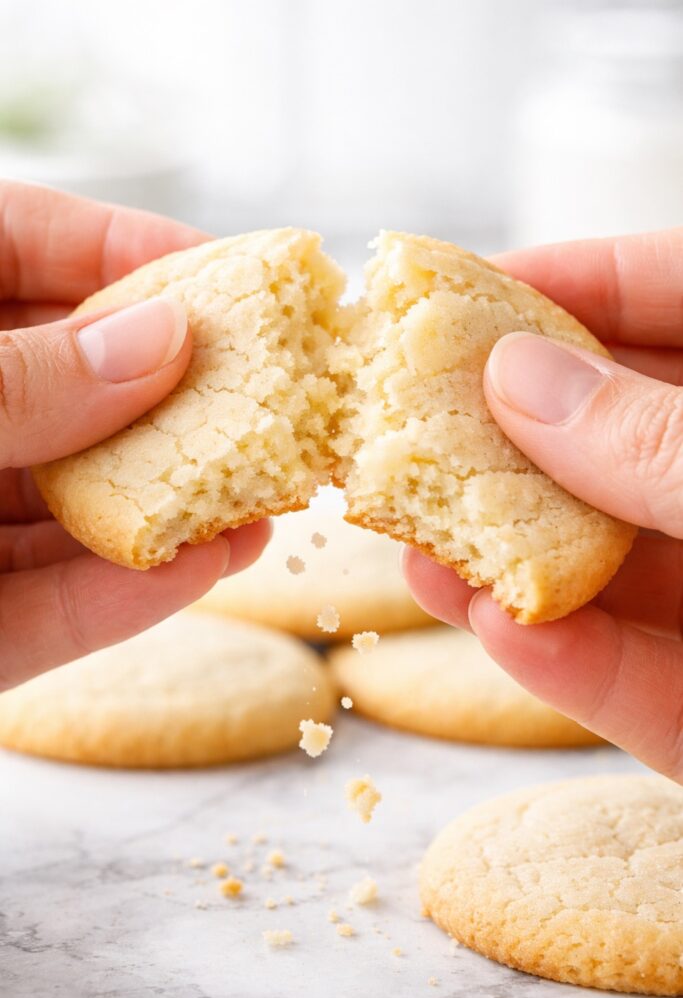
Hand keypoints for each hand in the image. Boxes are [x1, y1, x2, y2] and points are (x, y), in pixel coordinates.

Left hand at [0, 181, 269, 689]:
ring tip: (269, 496)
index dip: (128, 248)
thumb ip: (19, 375)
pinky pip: (44, 613)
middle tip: (274, 393)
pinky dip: (122, 596)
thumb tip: (160, 338)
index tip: (235, 268)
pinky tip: (206, 569)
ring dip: (171, 504)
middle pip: (70, 387)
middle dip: (174, 394)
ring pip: (70, 506)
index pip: (18, 245)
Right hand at [403, 228, 682, 780]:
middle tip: (400, 418)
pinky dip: (571, 665)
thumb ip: (660, 440)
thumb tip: (521, 378)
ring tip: (417, 546)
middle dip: (505, 432)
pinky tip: (509, 632)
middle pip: (612, 438)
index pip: (677, 300)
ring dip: (507, 559)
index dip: (578, 279)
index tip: (469, 279)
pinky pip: (636, 686)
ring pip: (602, 568)